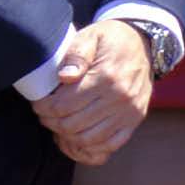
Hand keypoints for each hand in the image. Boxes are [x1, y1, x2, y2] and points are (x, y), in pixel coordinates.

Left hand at [30, 19, 156, 164]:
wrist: (145, 44)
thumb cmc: (112, 40)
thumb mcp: (91, 36)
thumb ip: (77, 54)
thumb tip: (65, 76)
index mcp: (107, 77)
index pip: (63, 105)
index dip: (43, 107)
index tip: (39, 102)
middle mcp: (120, 98)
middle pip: (72, 125)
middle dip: (51, 122)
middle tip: (44, 114)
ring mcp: (129, 112)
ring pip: (88, 139)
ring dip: (66, 136)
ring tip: (58, 124)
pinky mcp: (135, 120)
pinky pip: (110, 145)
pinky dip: (90, 148)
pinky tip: (76, 137)